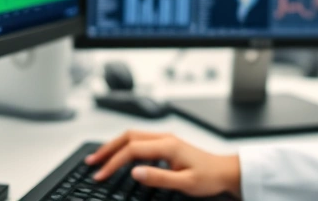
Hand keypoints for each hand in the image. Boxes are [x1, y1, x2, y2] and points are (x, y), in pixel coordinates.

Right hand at [87, 131, 241, 198]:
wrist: (226, 171)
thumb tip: (135, 172)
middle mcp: (165, 138)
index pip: (131, 150)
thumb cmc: (209, 177)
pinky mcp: (167, 144)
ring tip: (99, 158)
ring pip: (132, 136)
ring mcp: (166, 139)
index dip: (113, 163)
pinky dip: (124, 146)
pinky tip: (119, 155)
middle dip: (107, 149)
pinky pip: (139, 140)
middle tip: (91, 163)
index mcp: (167, 146)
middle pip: (127, 137)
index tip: (100, 175)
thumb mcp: (184, 183)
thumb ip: (158, 177)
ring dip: (114, 145)